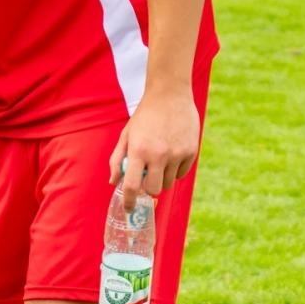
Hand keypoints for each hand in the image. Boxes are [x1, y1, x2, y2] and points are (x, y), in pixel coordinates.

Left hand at [108, 90, 200, 210]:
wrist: (170, 94)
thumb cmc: (145, 116)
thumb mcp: (126, 135)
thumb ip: (117, 159)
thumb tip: (113, 182)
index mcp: (139, 151)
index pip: (133, 186)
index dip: (129, 202)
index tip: (128, 209)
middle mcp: (159, 154)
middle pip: (154, 190)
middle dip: (149, 188)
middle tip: (147, 177)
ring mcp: (177, 154)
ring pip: (169, 183)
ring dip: (162, 178)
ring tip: (160, 159)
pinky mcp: (191, 151)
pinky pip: (182, 173)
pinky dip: (175, 170)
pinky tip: (172, 154)